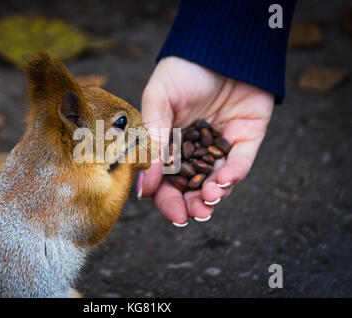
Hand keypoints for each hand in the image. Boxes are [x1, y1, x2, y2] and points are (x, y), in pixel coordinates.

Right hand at [137, 56, 273, 225]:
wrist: (221, 46)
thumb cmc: (183, 70)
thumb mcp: (159, 101)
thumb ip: (153, 139)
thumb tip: (143, 183)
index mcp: (169, 143)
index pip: (164, 179)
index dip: (165, 197)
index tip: (169, 210)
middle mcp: (194, 149)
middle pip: (190, 186)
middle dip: (190, 204)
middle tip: (190, 215)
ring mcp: (220, 145)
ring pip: (216, 181)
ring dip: (211, 195)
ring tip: (208, 199)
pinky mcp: (245, 139)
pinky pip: (240, 162)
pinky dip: (233, 174)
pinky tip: (224, 180)